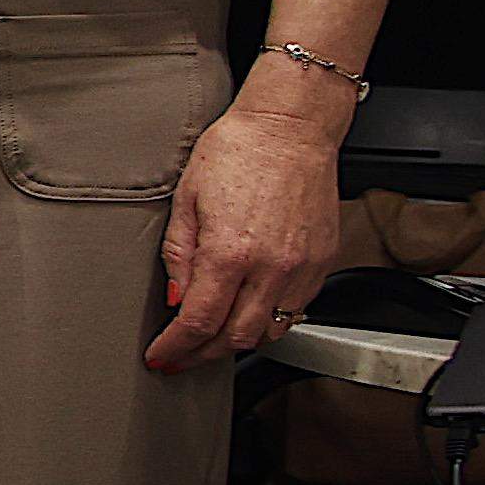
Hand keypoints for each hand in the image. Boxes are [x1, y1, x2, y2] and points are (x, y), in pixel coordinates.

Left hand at [149, 97, 339, 370]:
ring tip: (212, 340)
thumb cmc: (236, 151)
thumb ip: (179, 256)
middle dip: (203, 355)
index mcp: (230, 252)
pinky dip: (270, 322)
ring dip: (237, 343)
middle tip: (181, 356)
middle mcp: (271, 267)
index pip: (199, 322)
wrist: (289, 128)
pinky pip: (296, 310)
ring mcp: (302, 267)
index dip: (176, 348)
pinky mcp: (322, 261)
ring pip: (270, 332)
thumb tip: (176, 299)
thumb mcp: (186, 199)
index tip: (162, 357)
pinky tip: (250, 314)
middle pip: (236, 338)